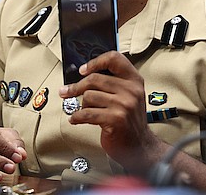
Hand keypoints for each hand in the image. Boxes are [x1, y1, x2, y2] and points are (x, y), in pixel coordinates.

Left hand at [58, 51, 163, 173]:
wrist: (140, 146)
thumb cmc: (130, 121)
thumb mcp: (129, 96)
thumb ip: (113, 83)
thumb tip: (85, 75)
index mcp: (134, 80)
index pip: (114, 59)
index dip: (95, 62)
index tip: (83, 69)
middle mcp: (131, 90)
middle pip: (94, 78)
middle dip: (76, 87)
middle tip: (66, 91)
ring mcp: (124, 104)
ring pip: (88, 96)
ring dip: (81, 106)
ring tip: (83, 111)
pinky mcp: (116, 119)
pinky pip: (86, 113)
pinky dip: (77, 117)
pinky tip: (76, 119)